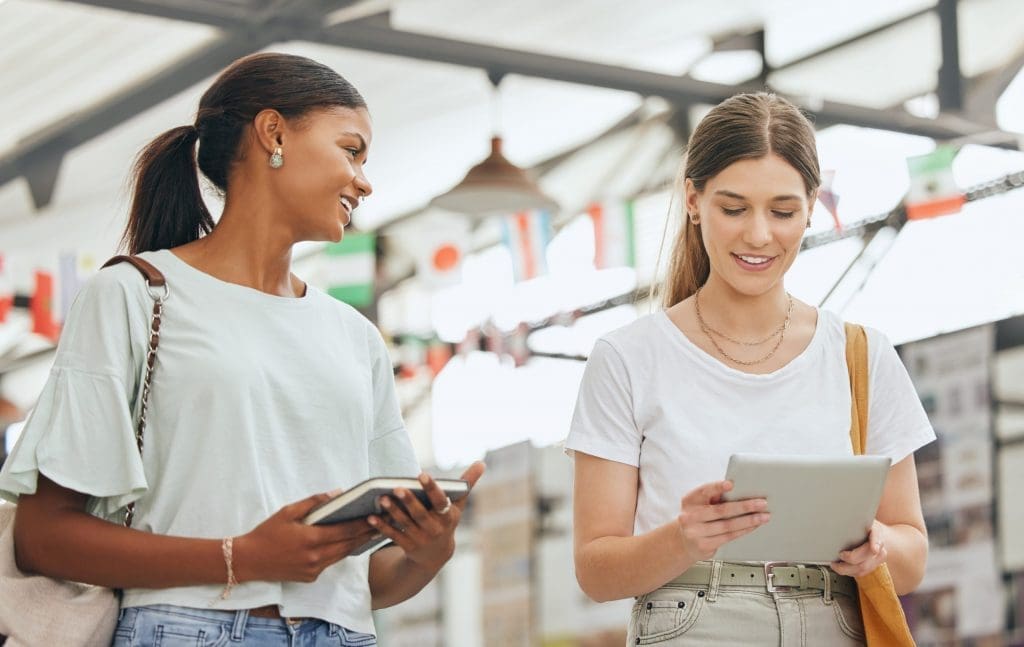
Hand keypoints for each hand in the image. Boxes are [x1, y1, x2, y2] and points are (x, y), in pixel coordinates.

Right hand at [234, 492, 377, 582]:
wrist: (248, 560)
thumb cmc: (267, 533)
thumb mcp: (288, 511)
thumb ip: (313, 502)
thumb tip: (336, 493)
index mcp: (311, 539)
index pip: (345, 531)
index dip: (363, 524)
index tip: (377, 516)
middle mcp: (315, 557)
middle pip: (348, 545)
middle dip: (365, 534)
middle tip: (382, 524)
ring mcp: (313, 570)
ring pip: (341, 556)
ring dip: (355, 544)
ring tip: (370, 533)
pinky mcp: (310, 577)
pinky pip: (330, 563)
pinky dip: (339, 553)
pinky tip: (347, 544)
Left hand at [368, 462, 485, 571]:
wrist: (437, 554)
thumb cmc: (447, 520)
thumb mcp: (458, 504)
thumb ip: (467, 483)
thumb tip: (481, 462)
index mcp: (448, 516)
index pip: (440, 501)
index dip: (432, 488)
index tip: (421, 474)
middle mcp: (435, 529)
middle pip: (420, 514)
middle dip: (409, 501)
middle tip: (397, 487)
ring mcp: (421, 539)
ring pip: (405, 524)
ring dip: (393, 512)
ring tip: (381, 498)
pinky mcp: (407, 546)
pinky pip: (393, 535)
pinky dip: (382, 526)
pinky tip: (371, 516)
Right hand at [675, 480, 769, 562]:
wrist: (683, 542)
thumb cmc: (697, 518)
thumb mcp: (699, 504)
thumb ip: (713, 497)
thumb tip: (739, 490)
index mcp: (689, 500)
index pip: (704, 491)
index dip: (717, 487)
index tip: (731, 484)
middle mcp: (690, 516)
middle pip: (721, 510)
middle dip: (744, 506)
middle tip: (762, 503)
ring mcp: (696, 532)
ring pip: (728, 526)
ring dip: (749, 521)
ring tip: (763, 516)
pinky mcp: (704, 545)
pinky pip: (728, 537)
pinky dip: (743, 531)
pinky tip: (753, 526)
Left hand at [831, 520, 887, 577]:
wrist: (879, 535)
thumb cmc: (865, 526)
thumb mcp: (860, 519)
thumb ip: (853, 519)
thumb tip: (839, 513)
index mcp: (877, 532)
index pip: (877, 536)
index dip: (876, 542)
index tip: (874, 548)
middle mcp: (879, 547)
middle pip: (868, 555)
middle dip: (851, 557)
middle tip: (839, 554)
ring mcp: (877, 559)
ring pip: (863, 568)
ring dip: (846, 568)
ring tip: (834, 564)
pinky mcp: (872, 567)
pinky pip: (860, 573)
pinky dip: (848, 572)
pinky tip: (839, 567)